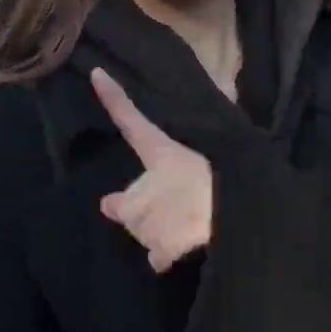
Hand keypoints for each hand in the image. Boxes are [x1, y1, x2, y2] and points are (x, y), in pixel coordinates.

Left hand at [90, 67, 213, 272]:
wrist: (226, 231)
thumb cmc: (223, 182)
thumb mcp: (228, 147)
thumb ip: (222, 126)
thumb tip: (234, 84)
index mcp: (159, 156)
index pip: (131, 119)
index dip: (113, 97)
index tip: (96, 75)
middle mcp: (138, 193)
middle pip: (126, 201)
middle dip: (140, 203)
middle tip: (170, 202)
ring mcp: (143, 227)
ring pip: (143, 229)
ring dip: (156, 227)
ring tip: (186, 225)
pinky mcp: (156, 255)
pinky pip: (158, 256)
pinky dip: (167, 256)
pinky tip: (185, 252)